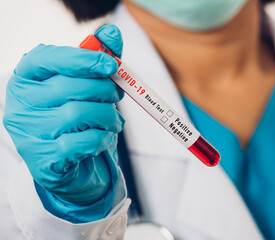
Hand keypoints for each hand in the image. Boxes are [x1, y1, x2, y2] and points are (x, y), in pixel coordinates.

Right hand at [3, 25, 124, 205]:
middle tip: (117, 95)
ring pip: (77, 114)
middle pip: (68, 87)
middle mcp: (20, 106)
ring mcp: (28, 136)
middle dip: (103, 89)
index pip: (46, 58)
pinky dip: (102, 138)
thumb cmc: (77, 119)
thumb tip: (112, 34)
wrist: (71, 164)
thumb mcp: (84, 88)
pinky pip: (82, 142)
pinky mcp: (44, 161)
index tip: (112, 64)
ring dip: (107, 116)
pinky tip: (104, 137)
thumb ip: (97, 60)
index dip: (82, 59)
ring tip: (114, 119)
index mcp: (26, 80)